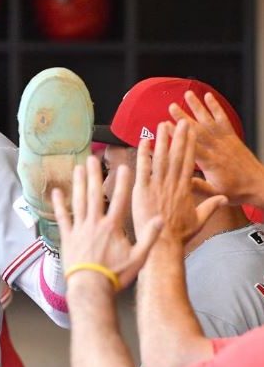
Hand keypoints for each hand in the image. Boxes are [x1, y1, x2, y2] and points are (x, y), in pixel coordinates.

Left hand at [52, 156, 162, 290]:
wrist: (90, 287)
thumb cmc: (115, 275)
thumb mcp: (138, 258)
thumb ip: (149, 238)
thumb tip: (160, 219)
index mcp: (113, 226)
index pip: (120, 199)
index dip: (122, 182)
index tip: (124, 166)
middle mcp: (95, 223)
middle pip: (95, 194)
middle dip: (94, 175)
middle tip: (93, 158)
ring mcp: (79, 228)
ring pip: (78, 201)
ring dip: (78, 183)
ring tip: (78, 168)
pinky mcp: (67, 237)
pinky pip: (62, 217)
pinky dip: (59, 204)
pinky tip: (56, 192)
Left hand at [131, 120, 225, 243]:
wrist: (164, 245)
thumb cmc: (179, 235)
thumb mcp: (199, 220)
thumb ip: (210, 206)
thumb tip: (224, 200)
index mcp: (185, 189)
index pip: (190, 162)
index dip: (191, 146)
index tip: (192, 132)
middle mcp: (172, 184)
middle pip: (177, 156)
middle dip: (180, 137)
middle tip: (182, 121)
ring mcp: (157, 186)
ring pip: (160, 159)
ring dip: (162, 140)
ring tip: (163, 124)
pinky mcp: (142, 191)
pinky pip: (142, 168)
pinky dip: (143, 154)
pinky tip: (143, 141)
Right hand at [169, 91, 263, 204]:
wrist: (260, 186)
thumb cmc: (237, 191)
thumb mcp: (216, 193)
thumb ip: (198, 187)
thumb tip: (181, 180)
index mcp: (211, 163)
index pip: (190, 147)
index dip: (177, 136)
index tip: (165, 126)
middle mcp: (218, 149)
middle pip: (198, 131)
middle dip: (184, 118)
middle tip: (172, 107)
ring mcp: (226, 141)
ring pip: (210, 121)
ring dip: (198, 107)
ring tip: (188, 95)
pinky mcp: (232, 137)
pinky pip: (223, 119)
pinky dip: (216, 107)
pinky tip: (209, 97)